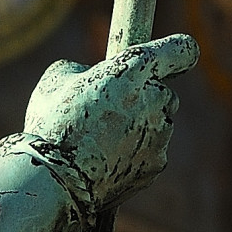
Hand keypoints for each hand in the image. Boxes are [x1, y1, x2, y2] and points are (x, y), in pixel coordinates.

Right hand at [19, 33, 198, 210]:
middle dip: (143, 100)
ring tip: (98, 144)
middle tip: (109, 112)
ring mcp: (160, 134)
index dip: (176, 54)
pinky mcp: (157, 165)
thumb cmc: (50, 126)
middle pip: (163, 93)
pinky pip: (149, 155)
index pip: (182, 50)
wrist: (52, 181)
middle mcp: (156, 98)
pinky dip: (133, 158)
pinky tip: (103, 164)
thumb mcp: (56, 81)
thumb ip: (84, 70)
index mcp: (133, 68)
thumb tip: (91, 75)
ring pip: (157, 125)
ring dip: (137, 130)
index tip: (170, 62)